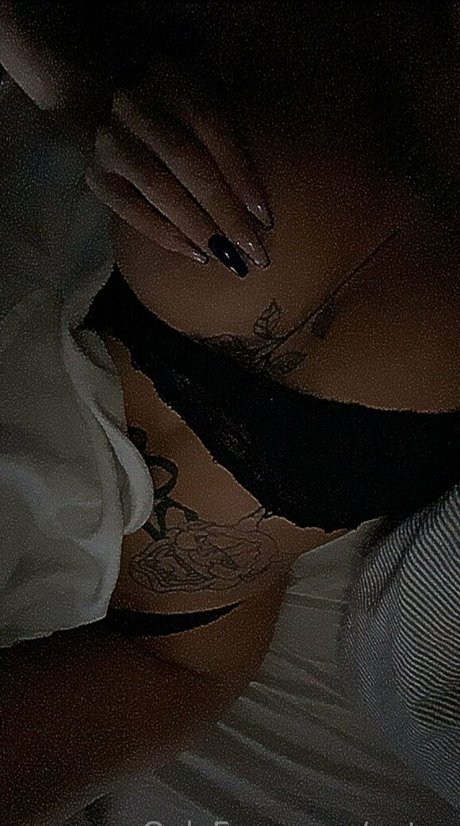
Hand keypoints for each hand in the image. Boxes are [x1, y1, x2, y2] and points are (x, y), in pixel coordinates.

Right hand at [85, 54, 272, 274]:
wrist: (109, 111)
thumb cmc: (179, 113)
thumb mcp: (209, 92)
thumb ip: (241, 103)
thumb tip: (281, 144)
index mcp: (171, 80)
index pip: (211, 125)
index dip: (240, 173)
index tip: (265, 217)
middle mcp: (136, 106)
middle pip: (186, 160)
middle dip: (224, 211)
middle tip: (254, 251)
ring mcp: (111, 142)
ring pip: (159, 189)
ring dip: (198, 227)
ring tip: (229, 257)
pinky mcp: (97, 177)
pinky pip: (132, 212)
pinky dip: (167, 236)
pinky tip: (197, 254)